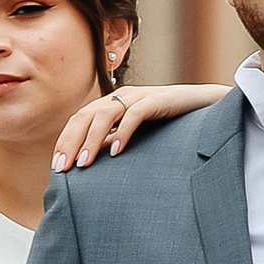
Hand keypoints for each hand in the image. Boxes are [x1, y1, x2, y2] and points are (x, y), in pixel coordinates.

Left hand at [51, 82, 227, 170]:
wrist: (206, 106)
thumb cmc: (170, 123)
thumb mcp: (136, 133)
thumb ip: (114, 141)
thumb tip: (90, 163)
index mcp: (113, 103)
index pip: (79, 120)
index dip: (65, 141)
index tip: (57, 167)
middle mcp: (121, 96)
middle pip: (85, 115)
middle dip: (71, 142)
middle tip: (63, 167)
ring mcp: (139, 96)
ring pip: (105, 113)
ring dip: (92, 139)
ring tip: (85, 163)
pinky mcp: (158, 99)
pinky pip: (135, 113)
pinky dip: (123, 131)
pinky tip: (116, 151)